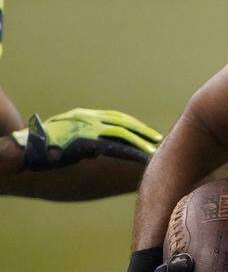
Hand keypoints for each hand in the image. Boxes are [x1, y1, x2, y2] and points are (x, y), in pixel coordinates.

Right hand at [12, 109, 161, 170]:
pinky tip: (140, 155)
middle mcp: (87, 118)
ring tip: (153, 149)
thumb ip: (85, 141)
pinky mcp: (84, 140)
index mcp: (84, 116)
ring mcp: (86, 127)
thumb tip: (97, 153)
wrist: (25, 149)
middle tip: (157, 138)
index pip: (114, 118)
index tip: (146, 132)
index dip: (132, 125)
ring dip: (139, 140)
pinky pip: (112, 144)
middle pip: (122, 121)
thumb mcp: (66, 138)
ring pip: (121, 131)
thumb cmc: (43, 148)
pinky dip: (129, 148)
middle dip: (141, 130)